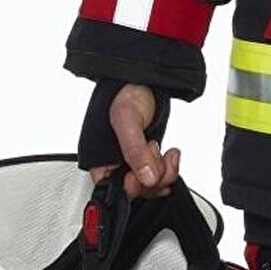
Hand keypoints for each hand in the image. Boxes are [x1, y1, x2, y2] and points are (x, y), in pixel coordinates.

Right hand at [88, 83, 180, 199]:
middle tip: (156, 154)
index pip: (114, 189)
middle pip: (136, 190)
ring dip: (165, 172)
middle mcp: (115, 164)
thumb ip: (135, 150)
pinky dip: (170, 168)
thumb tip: (146, 178)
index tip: (145, 176)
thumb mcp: (127, 119)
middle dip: (152, 177)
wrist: (143, 79)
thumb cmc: (125, 93)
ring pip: (151, 185)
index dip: (132, 187)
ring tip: (166, 152)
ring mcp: (133, 162)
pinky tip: (170, 154)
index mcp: (100, 159)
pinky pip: (160, 176)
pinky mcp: (147, 159)